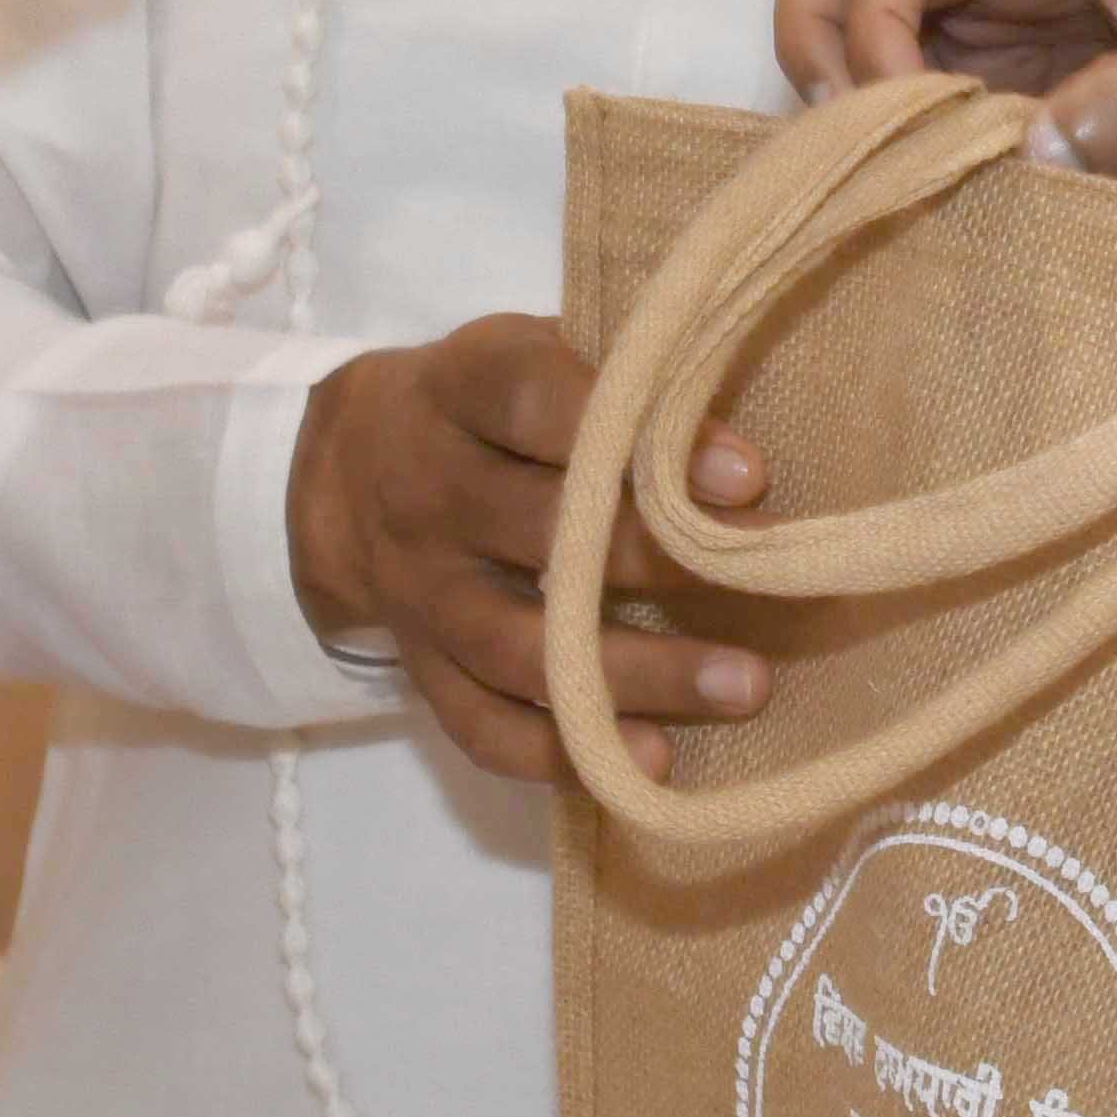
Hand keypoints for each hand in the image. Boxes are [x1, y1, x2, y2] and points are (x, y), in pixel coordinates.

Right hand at [286, 315, 766, 782]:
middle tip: (772, 583)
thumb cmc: (480, 406)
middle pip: (538, 533)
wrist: (345, 473)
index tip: (744, 475)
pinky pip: (481, 725)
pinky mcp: (420, 666)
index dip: (635, 437)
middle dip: (660, 562)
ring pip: (520, 646)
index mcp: (456, 392)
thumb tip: (738, 451)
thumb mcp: (527, 354)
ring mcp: (419, 590)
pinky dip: (561, 753)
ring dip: (634, 675)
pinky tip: (644, 762)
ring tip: (741, 687)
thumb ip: (616, 382)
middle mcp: (425, 493)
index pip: (536, 404)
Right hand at [773, 0, 1116, 274]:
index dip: (864, 31)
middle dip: (816, 38)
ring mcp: (995, 9)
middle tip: (861, 141)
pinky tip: (930, 192)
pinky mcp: (1009, 72)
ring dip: (847, 89)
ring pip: (855, 15)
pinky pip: (908, 82)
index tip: (902, 120)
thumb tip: (1026, 153)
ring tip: (891, 173)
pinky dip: (893, 130)